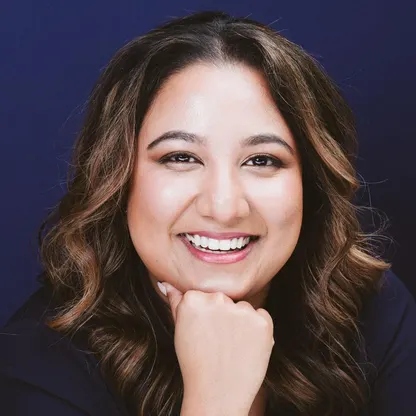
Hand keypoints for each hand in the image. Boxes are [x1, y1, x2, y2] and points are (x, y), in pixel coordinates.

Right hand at [158, 282, 274, 414]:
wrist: (217, 395)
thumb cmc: (195, 363)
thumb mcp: (180, 330)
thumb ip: (175, 302)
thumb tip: (165, 283)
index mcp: (194, 299)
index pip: (204, 296)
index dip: (205, 316)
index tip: (203, 333)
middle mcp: (217, 299)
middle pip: (224, 299)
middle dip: (223, 316)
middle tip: (217, 342)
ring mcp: (242, 310)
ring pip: (243, 308)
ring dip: (241, 323)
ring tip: (231, 348)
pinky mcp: (262, 322)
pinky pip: (261, 317)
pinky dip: (257, 330)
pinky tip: (246, 347)